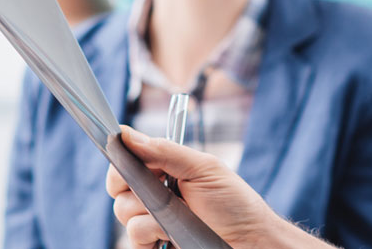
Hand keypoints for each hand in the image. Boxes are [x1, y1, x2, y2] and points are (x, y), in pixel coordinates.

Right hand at [105, 126, 305, 248]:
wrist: (251, 243)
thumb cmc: (235, 204)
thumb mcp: (203, 169)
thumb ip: (164, 150)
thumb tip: (125, 133)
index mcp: (164, 170)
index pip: (126, 161)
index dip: (120, 163)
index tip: (127, 168)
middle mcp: (154, 195)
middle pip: (119, 189)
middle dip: (137, 192)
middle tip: (165, 195)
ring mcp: (153, 222)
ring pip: (124, 215)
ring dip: (150, 218)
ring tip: (179, 220)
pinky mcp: (153, 245)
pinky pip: (133, 242)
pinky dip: (147, 240)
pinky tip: (169, 238)